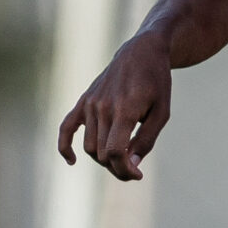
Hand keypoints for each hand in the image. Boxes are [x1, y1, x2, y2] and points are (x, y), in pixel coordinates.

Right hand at [57, 32, 171, 179]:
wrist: (141, 52)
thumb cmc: (157, 83)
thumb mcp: (162, 112)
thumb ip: (146, 140)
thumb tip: (131, 164)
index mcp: (125, 110)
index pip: (116, 152)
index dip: (126, 170)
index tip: (138, 175)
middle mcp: (103, 107)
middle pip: (102, 154)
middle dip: (118, 168)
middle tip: (133, 169)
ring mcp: (90, 103)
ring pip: (89, 147)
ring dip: (103, 159)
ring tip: (121, 157)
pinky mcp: (83, 101)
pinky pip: (66, 128)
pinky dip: (65, 147)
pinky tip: (72, 161)